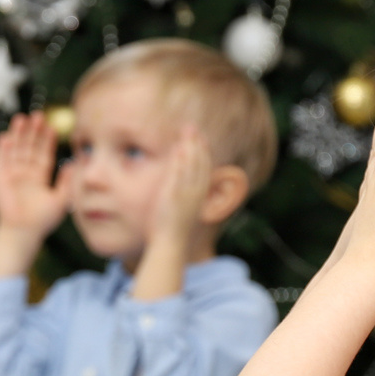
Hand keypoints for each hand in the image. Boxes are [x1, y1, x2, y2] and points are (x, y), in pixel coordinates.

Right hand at [0, 112, 71, 236]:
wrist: (24, 232)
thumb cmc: (43, 220)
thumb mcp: (62, 199)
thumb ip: (67, 181)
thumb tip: (73, 163)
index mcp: (40, 177)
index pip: (44, 154)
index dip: (47, 140)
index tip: (52, 127)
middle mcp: (26, 173)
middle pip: (29, 147)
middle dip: (33, 132)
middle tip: (38, 115)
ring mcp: (12, 174)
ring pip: (15, 150)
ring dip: (18, 134)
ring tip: (21, 118)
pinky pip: (0, 160)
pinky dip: (2, 149)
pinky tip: (6, 136)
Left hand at [151, 125, 214, 246]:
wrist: (170, 247)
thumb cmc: (172, 235)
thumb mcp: (183, 214)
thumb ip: (183, 201)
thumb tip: (180, 195)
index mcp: (199, 198)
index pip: (204, 171)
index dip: (203, 154)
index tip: (201, 140)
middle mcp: (196, 194)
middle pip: (201, 164)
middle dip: (198, 145)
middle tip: (194, 128)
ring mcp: (186, 194)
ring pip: (192, 166)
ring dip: (191, 147)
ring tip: (188, 131)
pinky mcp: (174, 196)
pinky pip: (179, 174)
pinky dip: (181, 160)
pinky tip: (179, 147)